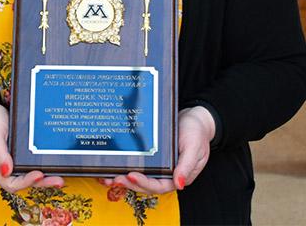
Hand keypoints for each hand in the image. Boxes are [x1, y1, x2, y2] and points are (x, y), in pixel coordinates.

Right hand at [0, 100, 64, 192]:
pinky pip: (31, 161)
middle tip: (58, 180)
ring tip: (59, 176)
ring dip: (45, 176)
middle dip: (42, 182)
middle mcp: (5, 166)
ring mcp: (13, 159)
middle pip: (24, 181)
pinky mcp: (19, 151)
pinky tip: (52, 160)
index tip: (39, 175)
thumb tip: (7, 171)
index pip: (11, 182)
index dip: (26, 182)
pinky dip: (42, 163)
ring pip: (30, 173)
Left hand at [98, 106, 214, 193]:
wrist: (195, 119)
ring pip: (139, 177)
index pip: (159, 186)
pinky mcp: (152, 156)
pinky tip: (114, 164)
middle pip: (145, 185)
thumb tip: (179, 184)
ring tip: (108, 177)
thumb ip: (187, 166)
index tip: (131, 176)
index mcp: (177, 175)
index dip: (144, 183)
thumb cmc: (197, 133)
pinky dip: (126, 166)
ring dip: (124, 178)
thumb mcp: (194, 148)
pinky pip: (138, 164)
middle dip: (129, 183)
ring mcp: (158, 166)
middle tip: (114, 178)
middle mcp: (166, 174)